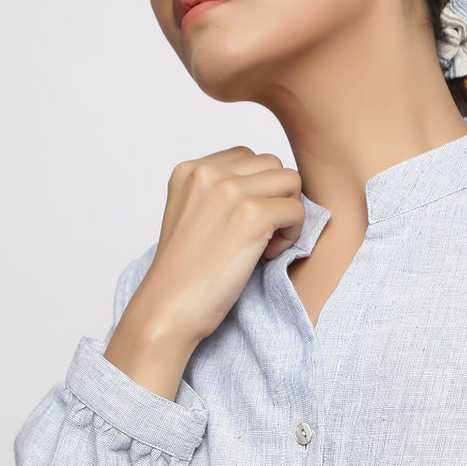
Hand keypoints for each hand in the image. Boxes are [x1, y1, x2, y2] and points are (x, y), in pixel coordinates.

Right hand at [104, 147, 303, 398]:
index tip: (241, 222)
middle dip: (275, 197)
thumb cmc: (185, 272)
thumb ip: (219, 191)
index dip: (256, 190)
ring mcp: (230, 191)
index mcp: (190, 169)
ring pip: (290, 181)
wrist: (169, 308)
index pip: (248, 157)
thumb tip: (270, 181)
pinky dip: (292, 235)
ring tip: (265, 242)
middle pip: (273, 164)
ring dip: (287, 212)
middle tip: (258, 234)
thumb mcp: (191, 214)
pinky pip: (297, 210)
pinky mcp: (252, 214)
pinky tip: (266, 255)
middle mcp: (208, 173)